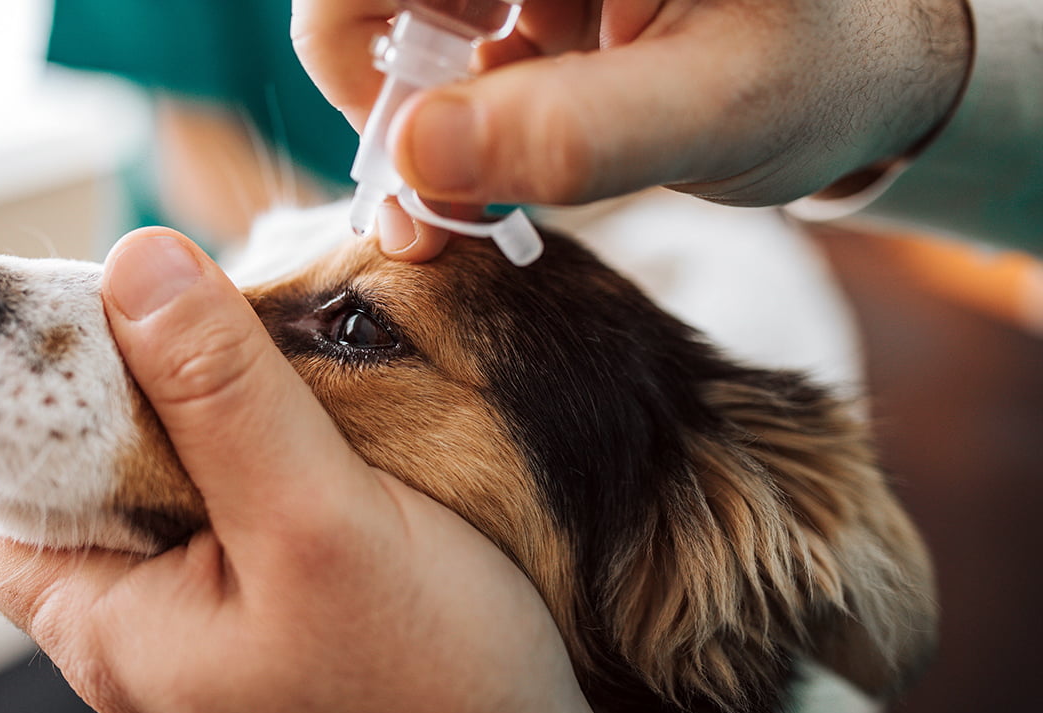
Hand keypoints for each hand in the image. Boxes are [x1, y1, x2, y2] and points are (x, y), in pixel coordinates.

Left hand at [0, 228, 598, 712]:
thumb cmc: (430, 679)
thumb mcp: (318, 520)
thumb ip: (225, 397)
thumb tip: (139, 264)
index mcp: (112, 623)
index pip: (0, 483)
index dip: (30, 387)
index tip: (102, 302)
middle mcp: (144, 623)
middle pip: (88, 465)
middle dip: (134, 375)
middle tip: (207, 306)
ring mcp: (208, 611)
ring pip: (168, 469)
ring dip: (205, 398)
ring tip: (266, 345)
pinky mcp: (268, 595)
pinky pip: (231, 492)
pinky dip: (254, 434)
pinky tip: (307, 407)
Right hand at [292, 0, 971, 256]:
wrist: (858, 69)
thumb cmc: (816, 78)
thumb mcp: (716, 112)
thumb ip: (573, 136)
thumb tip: (411, 158)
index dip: (356, 47)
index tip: (407, 153)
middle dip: (397, 91)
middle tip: (448, 194)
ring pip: (402, 14)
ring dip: (427, 108)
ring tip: (507, 170)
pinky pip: (444, 36)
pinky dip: (455, 108)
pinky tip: (518, 145)